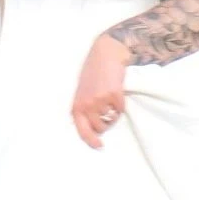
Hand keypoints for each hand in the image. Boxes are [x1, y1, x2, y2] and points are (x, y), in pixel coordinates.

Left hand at [71, 33, 129, 148]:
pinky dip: (121, 104)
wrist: (106, 53)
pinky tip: (117, 93)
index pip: (82, 130)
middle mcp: (87, 105)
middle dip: (105, 123)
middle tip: (107, 111)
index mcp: (77, 105)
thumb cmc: (93, 72)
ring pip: (112, 120)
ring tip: (110, 100)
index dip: (91, 141)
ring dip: (113, 114)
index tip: (99, 145)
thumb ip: (83, 108)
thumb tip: (91, 127)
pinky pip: (120, 109)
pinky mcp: (114, 95)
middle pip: (100, 128)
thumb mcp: (82, 92)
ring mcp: (101, 101)